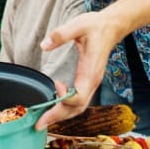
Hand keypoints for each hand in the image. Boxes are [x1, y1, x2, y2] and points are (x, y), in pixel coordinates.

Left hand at [33, 10, 119, 128]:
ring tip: (42, 121)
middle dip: (58, 117)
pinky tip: (54, 108)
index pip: (79, 96)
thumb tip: (44, 45)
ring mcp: (91, 83)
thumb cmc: (95, 26)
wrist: (111, 27)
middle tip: (38, 124)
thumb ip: (61, 34)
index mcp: (90, 71)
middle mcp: (92, 81)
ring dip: (61, 116)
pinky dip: (66, 109)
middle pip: (77, 108)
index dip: (66, 98)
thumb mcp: (78, 25)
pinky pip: (78, 101)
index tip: (55, 85)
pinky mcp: (88, 82)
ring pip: (78, 108)